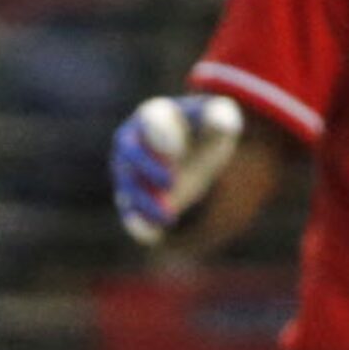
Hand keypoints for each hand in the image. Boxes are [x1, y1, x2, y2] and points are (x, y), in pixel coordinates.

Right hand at [110, 93, 243, 244]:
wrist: (198, 157)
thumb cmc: (207, 132)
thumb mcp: (221, 118)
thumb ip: (221, 116)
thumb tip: (218, 121)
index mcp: (152, 114)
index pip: (152, 121)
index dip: (162, 136)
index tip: (179, 152)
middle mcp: (131, 142)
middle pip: (130, 155)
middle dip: (148, 169)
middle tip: (171, 183)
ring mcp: (127, 174)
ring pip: (127, 189)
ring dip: (145, 204)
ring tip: (169, 218)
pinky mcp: (131, 201)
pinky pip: (130, 214)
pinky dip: (140, 226)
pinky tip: (155, 234)